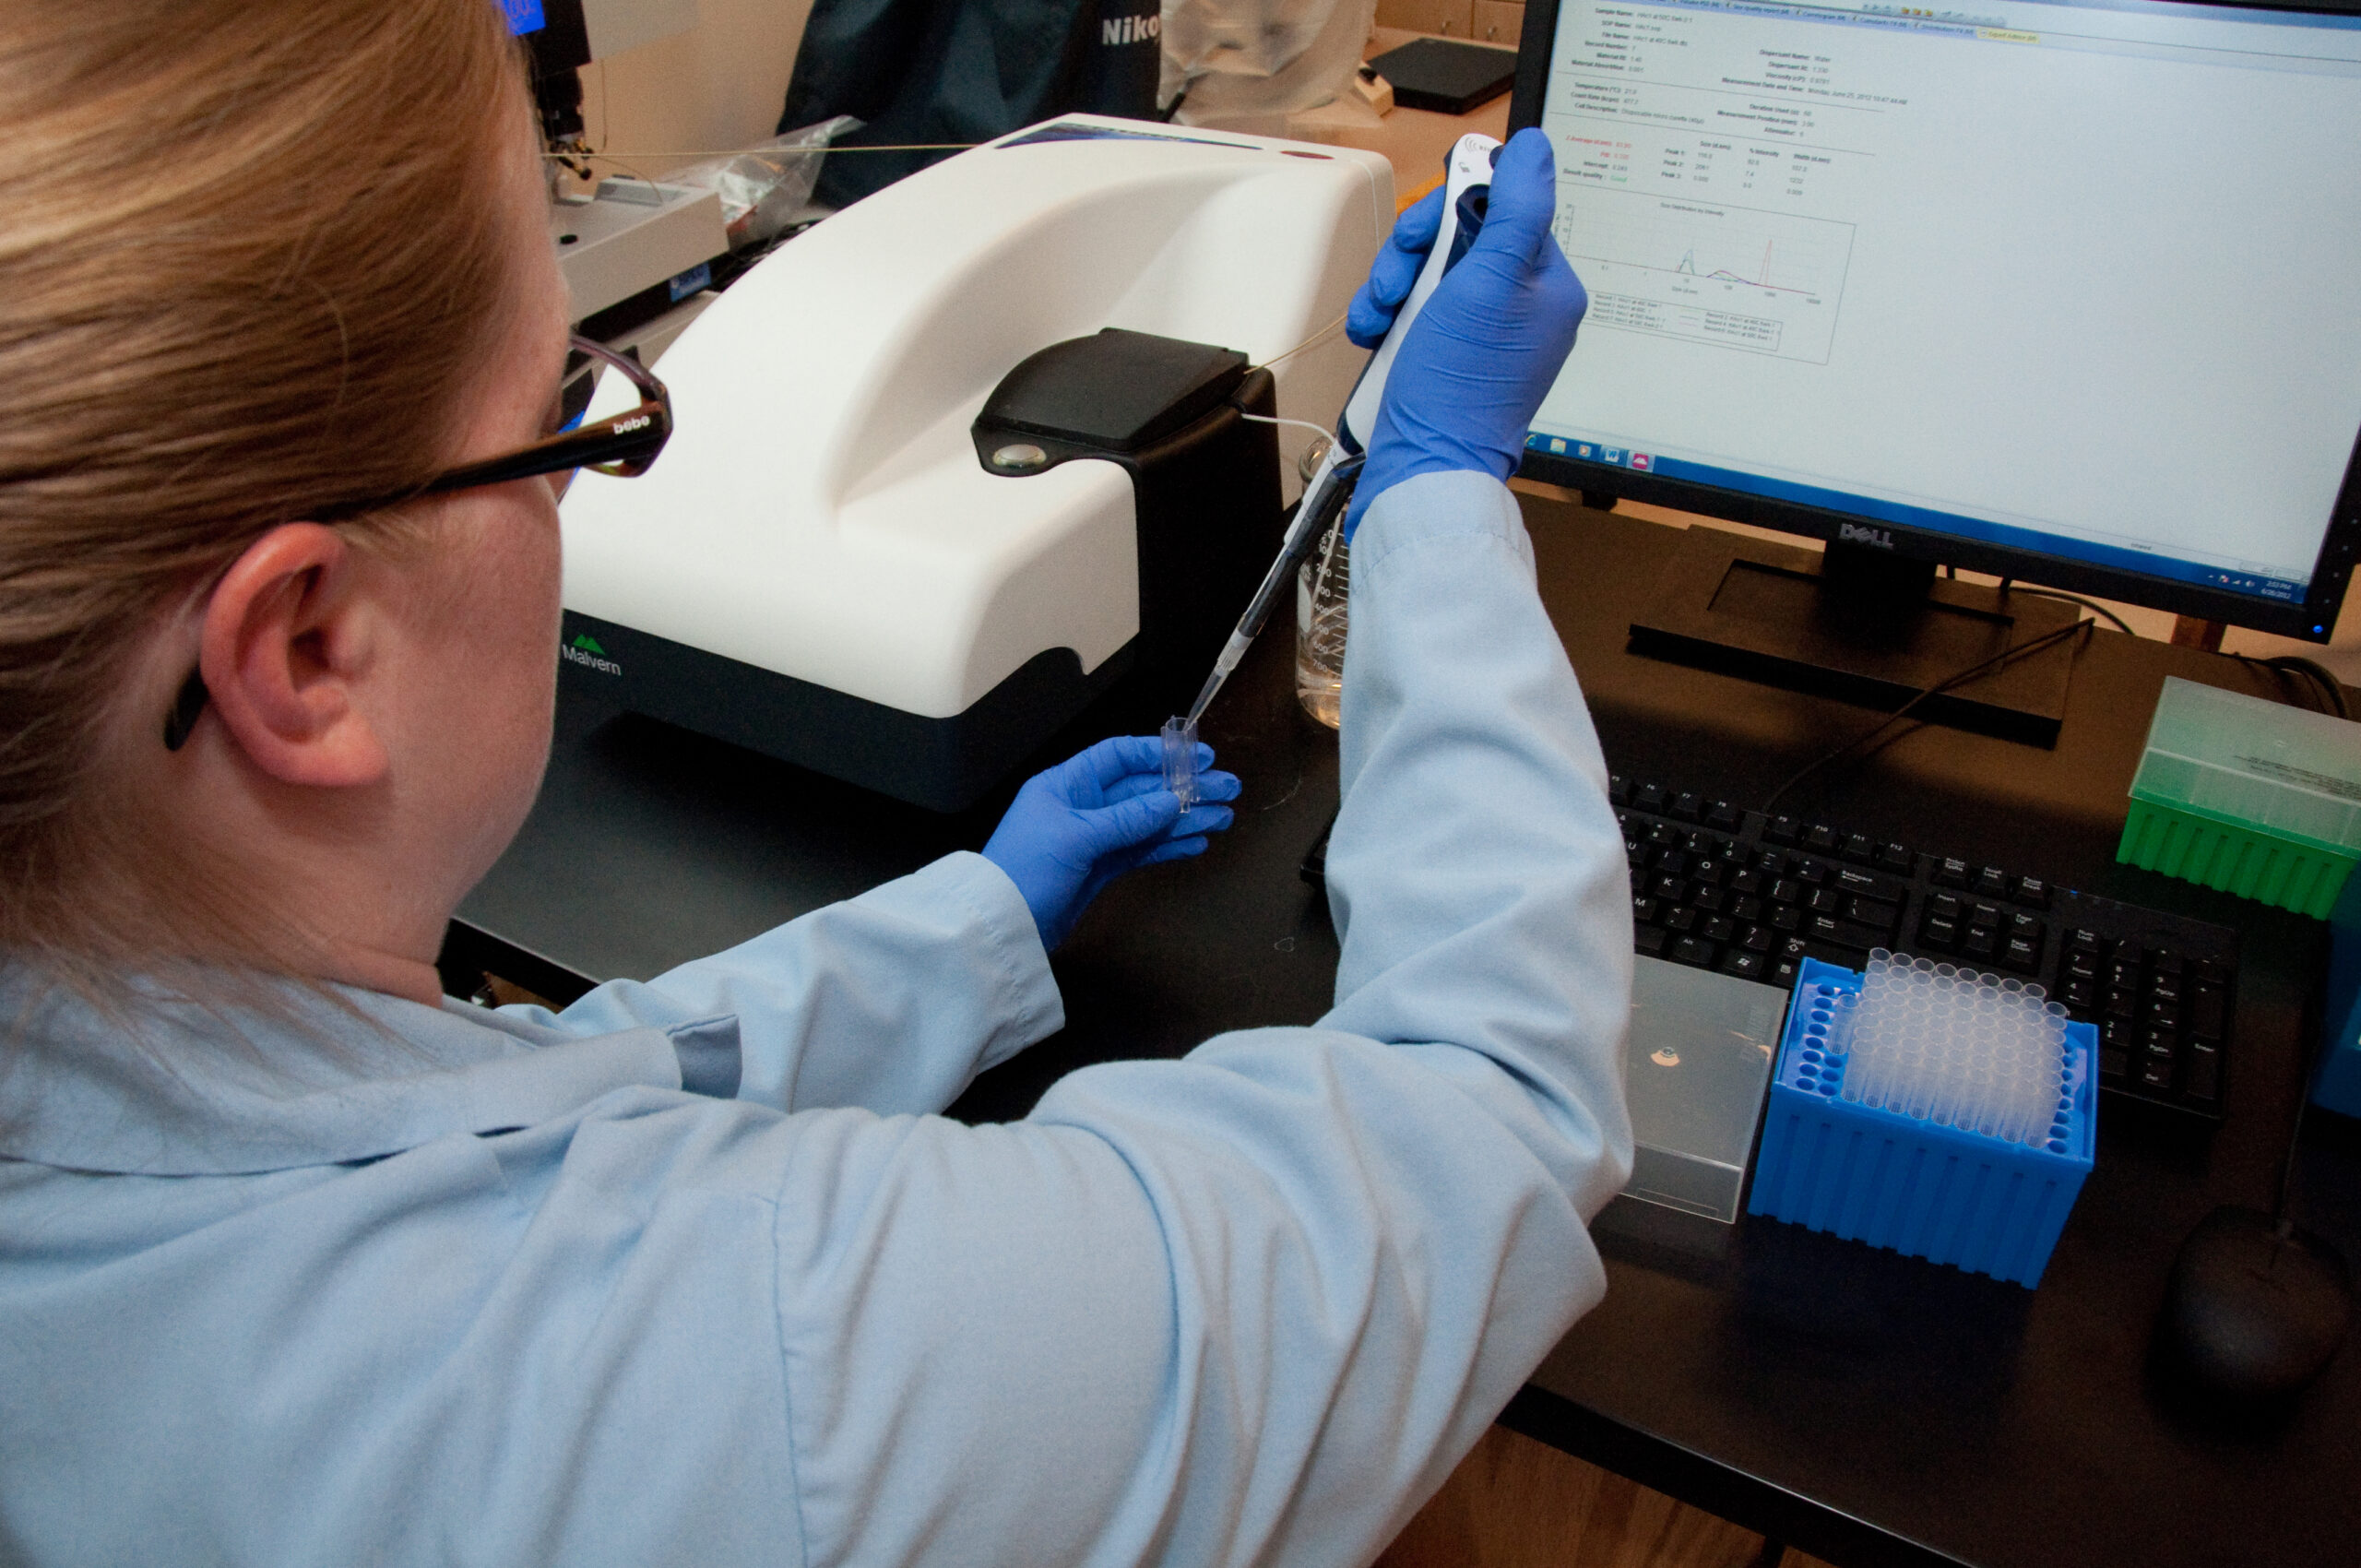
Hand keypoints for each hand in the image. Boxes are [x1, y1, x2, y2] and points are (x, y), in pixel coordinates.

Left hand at [982, 735, 1240, 950]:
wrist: (1003, 928)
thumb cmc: (1026, 870)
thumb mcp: (1075, 838)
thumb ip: (1126, 819)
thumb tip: (1173, 801)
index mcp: (1066, 784)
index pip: (1118, 756)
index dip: (1158, 754)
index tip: (1199, 758)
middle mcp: (1081, 806)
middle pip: (1141, 790)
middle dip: (1185, 790)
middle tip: (1228, 790)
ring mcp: (1093, 839)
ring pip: (1147, 822)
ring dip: (1185, 819)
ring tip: (1224, 818)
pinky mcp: (1100, 869)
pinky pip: (1141, 850)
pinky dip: (1168, 846)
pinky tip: (1197, 843)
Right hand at [1343, 127, 1586, 537]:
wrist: (1425, 466)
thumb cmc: (1460, 387)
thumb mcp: (1490, 279)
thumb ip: (1516, 207)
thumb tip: (1535, 148)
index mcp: (1547, 285)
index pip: (1500, 207)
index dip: (1451, 211)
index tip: (1425, 233)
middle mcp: (1520, 307)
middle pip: (1460, 237)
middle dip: (1414, 255)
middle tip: (1398, 284)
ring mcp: (1482, 334)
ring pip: (1430, 272)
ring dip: (1392, 287)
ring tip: (1380, 319)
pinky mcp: (1447, 356)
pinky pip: (1415, 311)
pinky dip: (1388, 319)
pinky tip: (1377, 336)